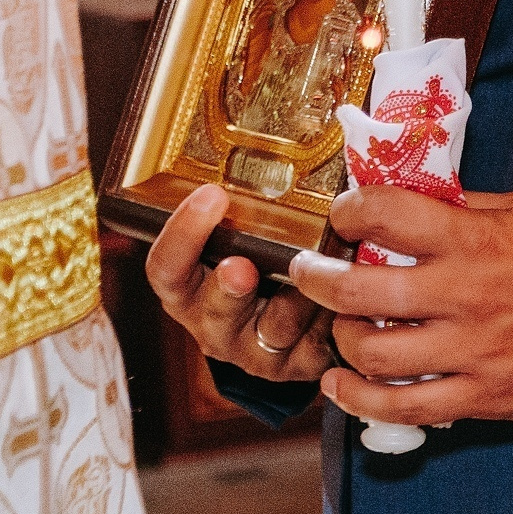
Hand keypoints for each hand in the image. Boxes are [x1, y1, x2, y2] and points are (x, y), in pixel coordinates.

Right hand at [145, 184, 332, 383]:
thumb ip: (244, 212)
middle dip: (227, 289)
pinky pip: (316, 345)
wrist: (291, 332)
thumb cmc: (262, 269)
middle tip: (241, 266)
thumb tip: (283, 144)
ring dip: (297, 300)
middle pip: (212, 310)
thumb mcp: (239, 242)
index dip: (182, 235)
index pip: (165, 269)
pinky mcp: (297, 369)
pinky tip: (346, 298)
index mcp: (187, 291)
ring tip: (318, 276)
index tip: (211, 195)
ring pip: (273, 330)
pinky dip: (332, 318)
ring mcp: (255, 352)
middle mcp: (213, 326)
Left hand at [291, 186, 512, 423]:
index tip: (344, 214)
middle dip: (318, 278)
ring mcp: (473, 351)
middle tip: (308, 271)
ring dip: (341, 337)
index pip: (386, 213)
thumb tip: (414, 198)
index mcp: (478, 239)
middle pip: (361, 289)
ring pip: (373, 352)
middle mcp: (467, 294)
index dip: (350, 209)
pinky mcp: (483, 396)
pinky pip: (405, 405)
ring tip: (339, 327)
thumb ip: (468, 208)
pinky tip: (343, 386)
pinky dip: (360, 399)